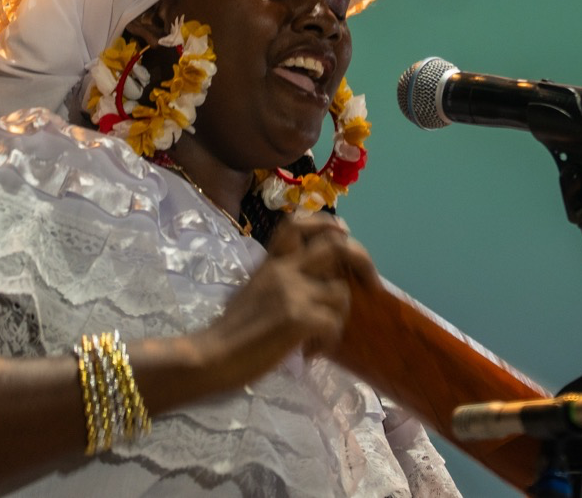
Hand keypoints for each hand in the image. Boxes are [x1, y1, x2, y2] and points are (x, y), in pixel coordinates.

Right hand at [195, 213, 377, 387]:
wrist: (210, 357)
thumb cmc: (229, 331)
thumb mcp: (253, 290)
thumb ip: (280, 279)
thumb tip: (314, 283)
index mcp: (271, 262)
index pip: (297, 223)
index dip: (326, 223)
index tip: (342, 233)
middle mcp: (284, 269)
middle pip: (336, 245)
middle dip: (362, 261)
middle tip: (371, 284)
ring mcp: (292, 292)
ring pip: (340, 292)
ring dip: (338, 317)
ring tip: (320, 336)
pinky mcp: (298, 318)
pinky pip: (333, 323)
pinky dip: (328, 341)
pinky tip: (311, 353)